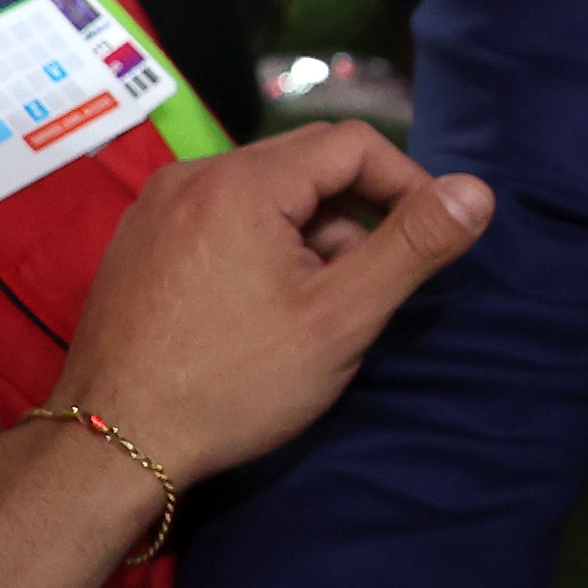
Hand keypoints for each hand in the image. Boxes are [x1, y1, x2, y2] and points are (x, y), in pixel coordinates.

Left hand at [51, 121, 492, 487]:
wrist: (108, 445)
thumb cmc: (233, 383)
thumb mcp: (341, 318)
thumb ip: (412, 246)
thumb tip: (478, 191)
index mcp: (242, 182)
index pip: (353, 143)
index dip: (407, 183)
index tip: (428, 241)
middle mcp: (191, 176)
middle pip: (305, 161)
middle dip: (357, 209)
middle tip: (373, 279)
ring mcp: (155, 209)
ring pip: (263, 191)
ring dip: (311, 230)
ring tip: (320, 302)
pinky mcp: (136, 244)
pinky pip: (219, 215)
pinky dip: (260, 241)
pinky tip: (262, 306)